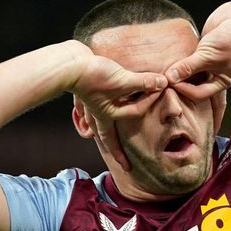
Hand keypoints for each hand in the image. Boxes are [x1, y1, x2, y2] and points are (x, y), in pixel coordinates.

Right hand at [70, 48, 166, 170]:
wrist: (68, 65)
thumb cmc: (93, 76)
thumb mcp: (122, 80)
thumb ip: (143, 82)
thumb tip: (162, 84)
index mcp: (107, 115)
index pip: (135, 111)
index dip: (149, 100)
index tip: (160, 88)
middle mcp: (97, 113)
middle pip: (106, 137)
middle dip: (116, 151)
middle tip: (124, 165)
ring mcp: (88, 104)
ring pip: (95, 124)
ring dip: (101, 132)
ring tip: (106, 140)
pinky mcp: (84, 91)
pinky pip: (87, 108)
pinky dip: (88, 113)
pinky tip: (88, 112)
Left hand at [165, 11, 230, 101]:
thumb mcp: (208, 56)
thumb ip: (188, 67)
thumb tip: (170, 78)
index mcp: (220, 82)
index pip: (198, 94)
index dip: (184, 90)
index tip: (171, 82)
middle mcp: (213, 75)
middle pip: (191, 87)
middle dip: (179, 86)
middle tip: (163, 84)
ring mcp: (206, 63)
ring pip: (188, 74)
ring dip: (177, 74)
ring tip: (163, 74)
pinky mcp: (200, 51)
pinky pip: (186, 60)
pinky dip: (178, 61)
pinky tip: (167, 61)